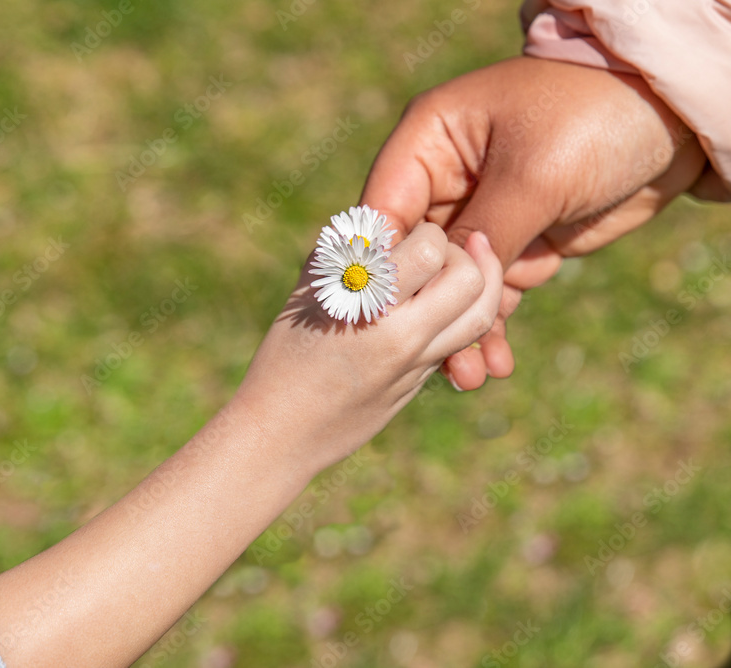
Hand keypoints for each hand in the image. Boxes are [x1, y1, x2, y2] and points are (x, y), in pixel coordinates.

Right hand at [235, 225, 501, 475]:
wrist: (282, 435)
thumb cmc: (283, 358)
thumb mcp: (305, 296)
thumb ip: (342, 254)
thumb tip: (375, 219)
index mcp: (366, 306)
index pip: (429, 248)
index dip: (425, 231)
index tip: (408, 232)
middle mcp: (400, 336)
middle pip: (469, 280)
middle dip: (464, 253)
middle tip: (443, 248)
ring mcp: (415, 364)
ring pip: (481, 316)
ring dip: (482, 284)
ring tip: (470, 265)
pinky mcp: (420, 384)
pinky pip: (461, 342)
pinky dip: (464, 313)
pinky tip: (446, 300)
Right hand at [361, 56, 708, 389]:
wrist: (671, 124)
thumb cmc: (594, 119)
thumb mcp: (533, 176)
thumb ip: (481, 233)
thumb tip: (434, 289)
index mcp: (430, 141)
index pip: (384, 208)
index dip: (379, 263)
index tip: (379, 317)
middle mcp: (444, 179)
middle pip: (413, 256)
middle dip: (421, 308)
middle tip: (426, 358)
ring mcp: (478, 215)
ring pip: (449, 284)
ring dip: (458, 330)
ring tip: (467, 378)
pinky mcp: (513, 244)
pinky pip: (488, 293)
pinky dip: (491, 328)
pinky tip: (495, 364)